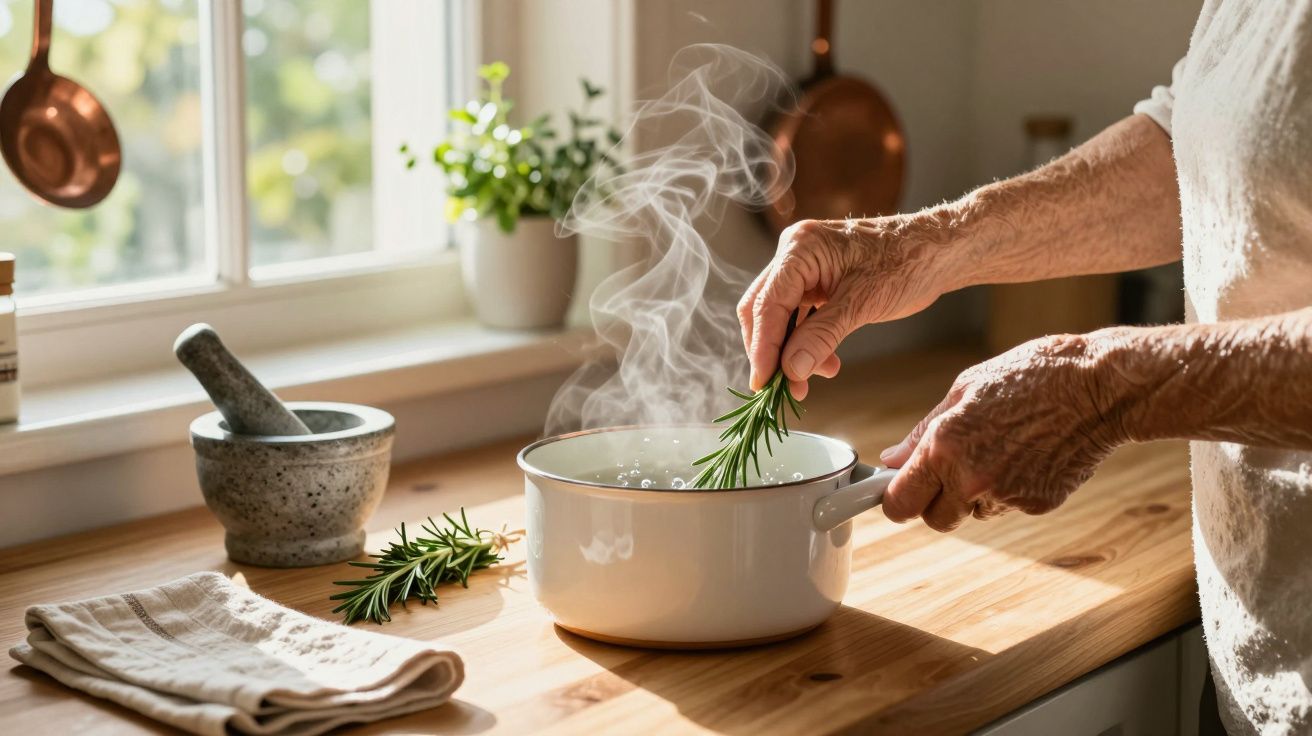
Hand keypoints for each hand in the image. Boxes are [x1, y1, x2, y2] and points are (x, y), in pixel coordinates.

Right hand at [738, 215, 961, 397]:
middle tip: (784, 389)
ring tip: (814, 378)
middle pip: (762, 310)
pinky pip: (799, 317)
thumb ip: (822, 336)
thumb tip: (790, 370)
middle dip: (773, 352)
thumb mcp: (864, 302)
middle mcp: (794, 254)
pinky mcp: (817, 282)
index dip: (762, 348)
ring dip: (791, 351)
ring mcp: (804, 268)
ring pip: (779, 317)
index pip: (766, 304)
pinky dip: (806, 342)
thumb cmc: (908, 264)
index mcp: (800, 249)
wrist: (940, 252)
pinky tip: (825, 362)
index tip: (763, 384)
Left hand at [879, 334, 1128, 531]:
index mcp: (944, 447)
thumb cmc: (1031, 375)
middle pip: (934, 520)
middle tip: (948, 474)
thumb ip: (922, 432)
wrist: (1098, 387)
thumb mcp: (965, 389)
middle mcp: (971, 479)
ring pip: (973, 515)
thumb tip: (892, 460)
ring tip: (1001, 450)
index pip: (900, 503)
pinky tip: (1028, 456)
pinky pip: (1008, 508)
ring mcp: (1006, 497)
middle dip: (935, 503)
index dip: (895, 500)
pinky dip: (1011, 491)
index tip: (897, 493)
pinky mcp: (1037, 506)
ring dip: (976, 496)